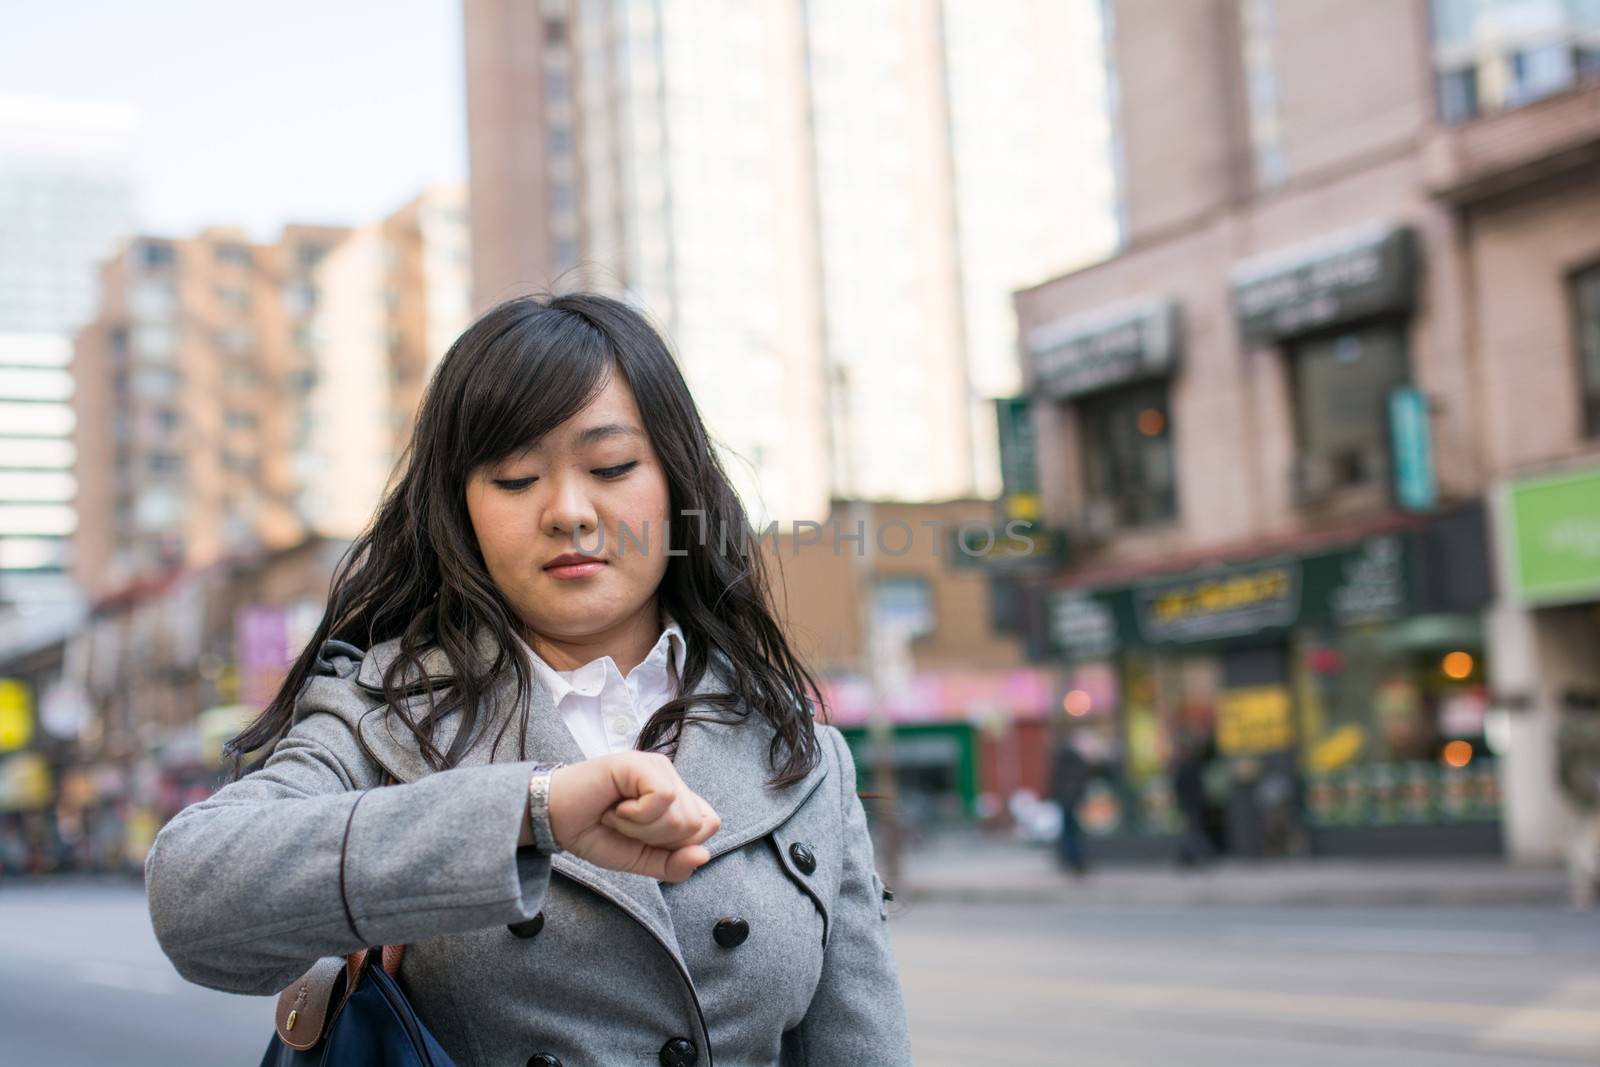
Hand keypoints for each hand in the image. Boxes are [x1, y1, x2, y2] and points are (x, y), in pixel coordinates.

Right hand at [545, 752, 720, 882]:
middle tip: (625, 825)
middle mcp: (671, 777)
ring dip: (641, 828)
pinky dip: (636, 815)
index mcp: (677, 797)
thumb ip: (673, 865)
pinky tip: (615, 807)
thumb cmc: (596, 834)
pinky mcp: (639, 763)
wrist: (555, 822)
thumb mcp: (640, 861)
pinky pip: (663, 798)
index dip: (676, 845)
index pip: (708, 825)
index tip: (642, 837)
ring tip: (617, 814)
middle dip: (656, 838)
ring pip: (681, 815)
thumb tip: (704, 855)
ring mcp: (656, 767)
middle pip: (696, 825)